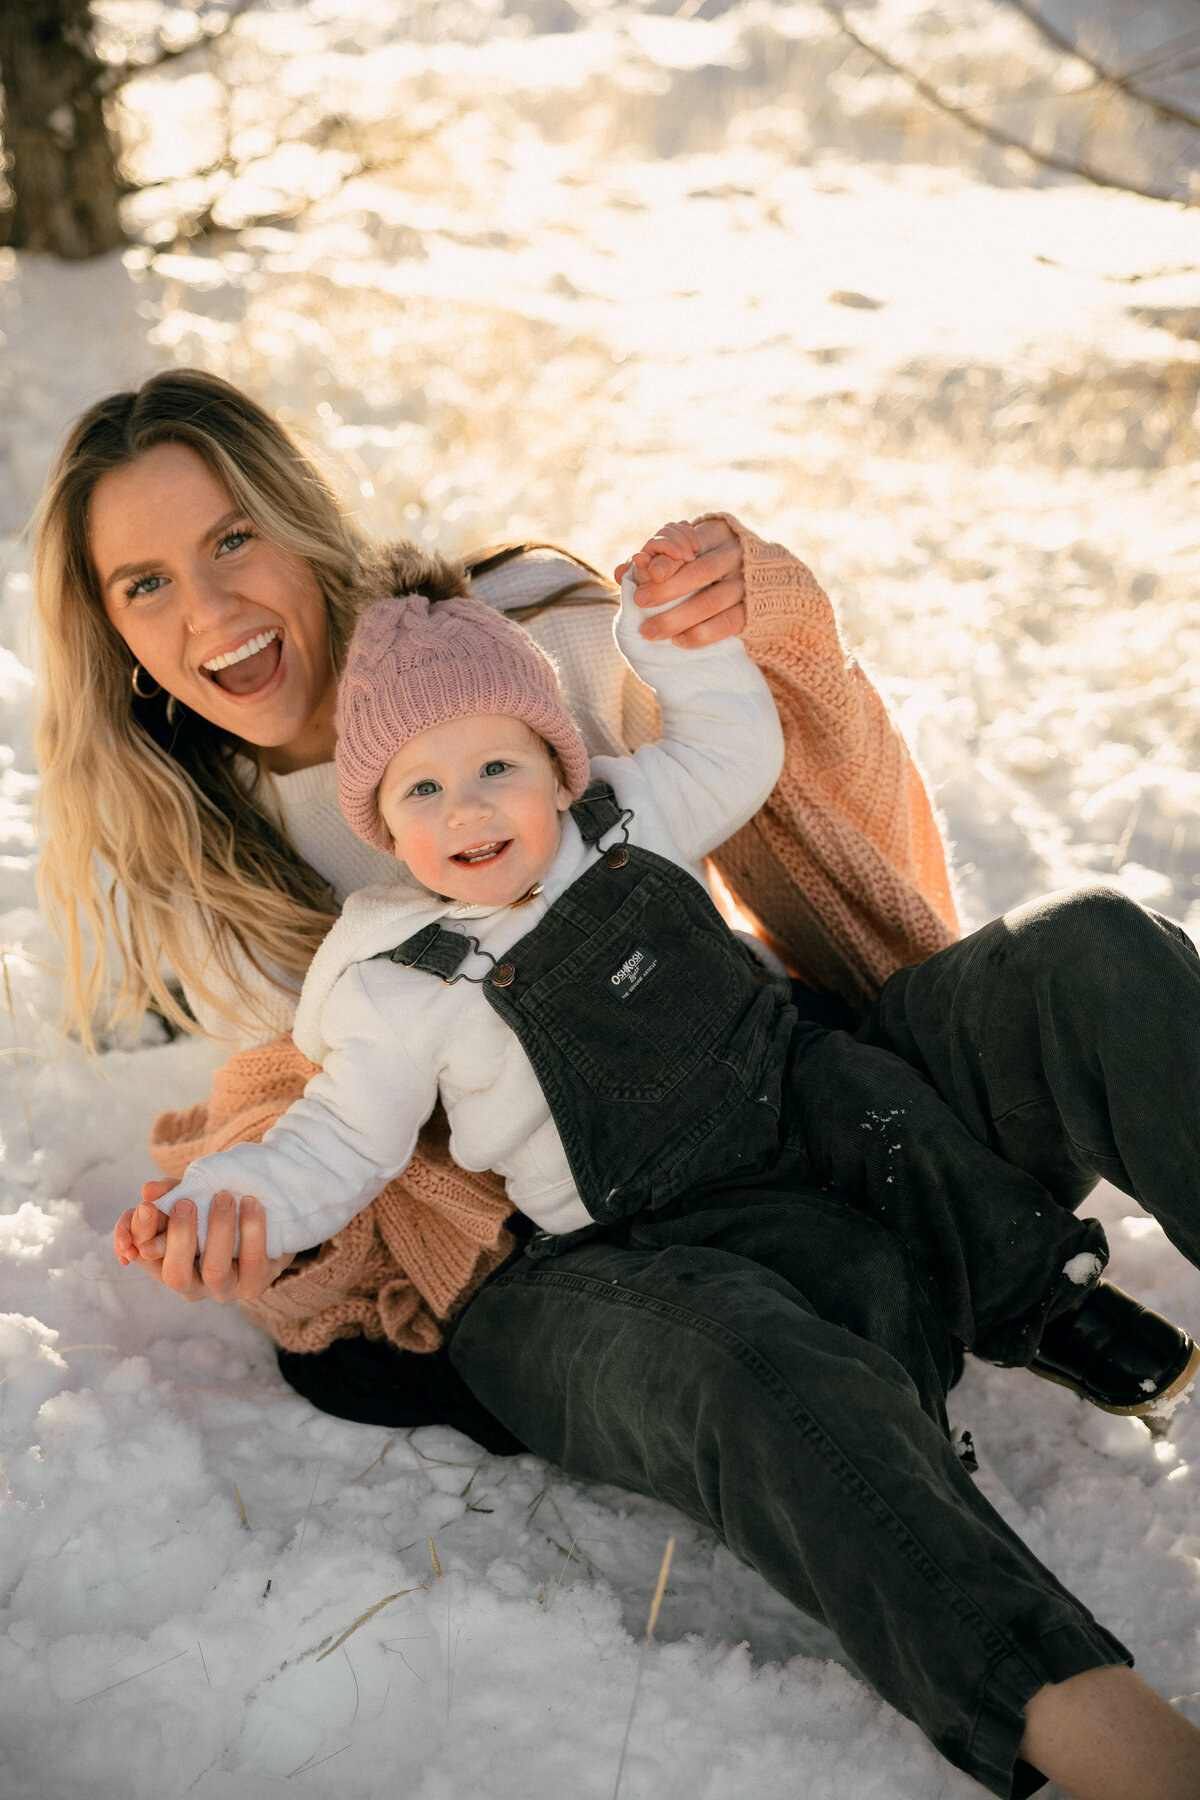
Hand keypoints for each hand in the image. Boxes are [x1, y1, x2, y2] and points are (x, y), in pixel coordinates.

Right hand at [113, 1180, 294, 1302]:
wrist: (268, 1225)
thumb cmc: (217, 1212)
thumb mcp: (192, 1198)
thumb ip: (170, 1192)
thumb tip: (149, 1190)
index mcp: (166, 1263)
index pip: (142, 1254)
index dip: (137, 1236)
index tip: (146, 1207)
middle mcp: (191, 1283)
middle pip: (174, 1274)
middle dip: (178, 1238)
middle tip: (185, 1203)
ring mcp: (223, 1288)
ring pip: (214, 1270)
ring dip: (217, 1231)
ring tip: (223, 1198)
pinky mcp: (255, 1284)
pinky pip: (253, 1261)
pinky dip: (252, 1230)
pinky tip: (251, 1203)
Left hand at [614, 516, 744, 648]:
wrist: (760, 583)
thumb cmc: (707, 565)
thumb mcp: (688, 554)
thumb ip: (655, 561)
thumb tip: (620, 572)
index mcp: (717, 533)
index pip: (691, 542)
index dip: (669, 558)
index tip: (650, 573)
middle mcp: (735, 555)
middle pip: (700, 572)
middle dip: (667, 589)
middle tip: (640, 602)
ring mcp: (745, 584)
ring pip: (711, 601)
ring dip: (677, 618)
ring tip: (649, 631)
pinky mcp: (752, 610)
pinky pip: (726, 624)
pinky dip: (701, 634)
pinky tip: (679, 642)